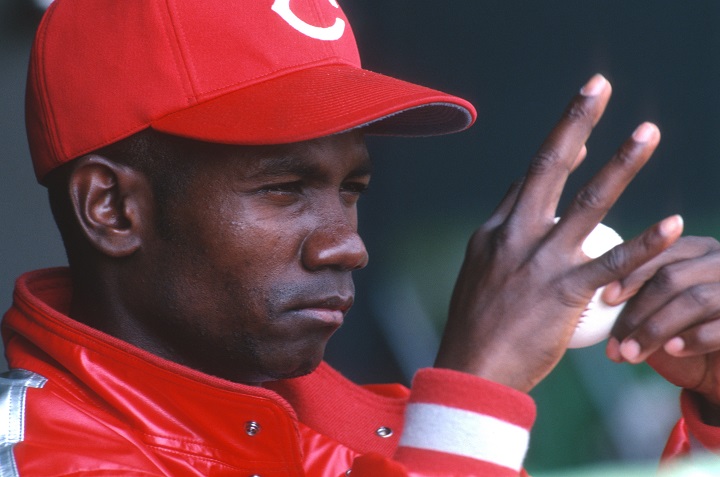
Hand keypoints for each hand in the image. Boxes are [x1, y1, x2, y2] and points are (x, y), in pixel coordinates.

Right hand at [433, 74, 682, 392]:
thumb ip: (503, 241)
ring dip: (621, 164)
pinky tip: (673, 224)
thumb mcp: (480, 274)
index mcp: (494, 230)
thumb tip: (521, 215)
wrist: (470, 370)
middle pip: (549, 167)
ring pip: (587, 203)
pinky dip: (646, 244)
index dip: (560, 148)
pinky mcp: (564, 292)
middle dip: (576, 122)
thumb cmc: (476, 326)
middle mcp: (515, 235)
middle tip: (599, 86)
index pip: (530, 180)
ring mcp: (541, 261)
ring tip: (647, 132)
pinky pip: (613, 264)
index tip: (584, 128)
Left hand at [605, 236, 719, 405]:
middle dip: (637, 312)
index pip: (658, 255)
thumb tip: (588, 300)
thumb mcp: (655, 310)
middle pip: (672, 278)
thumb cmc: (680, 333)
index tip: (605, 298)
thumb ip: (632, 298)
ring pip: (695, 300)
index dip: (630, 275)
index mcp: (694, 250)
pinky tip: (672, 350)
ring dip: (657, 329)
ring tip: (631, 354)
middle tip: (614, 343)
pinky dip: (695, 338)